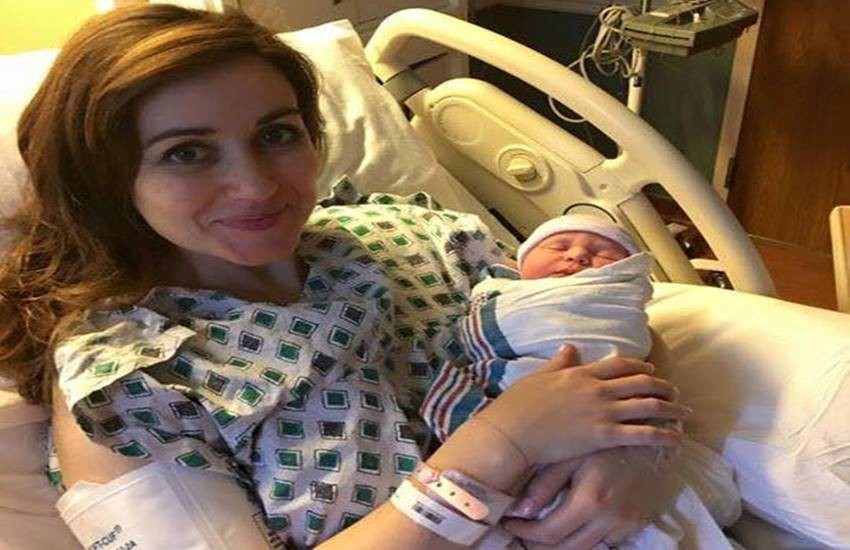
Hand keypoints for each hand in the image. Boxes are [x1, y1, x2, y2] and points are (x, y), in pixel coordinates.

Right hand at [477, 345, 687, 464]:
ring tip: (684, 414)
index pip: (619, 365)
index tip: (651, 371)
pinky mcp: (604, 436)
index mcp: (581, 374)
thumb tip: (568, 347)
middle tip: (674, 392)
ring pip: (648, 405)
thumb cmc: (518, 406)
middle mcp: (597, 389)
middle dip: (662, 386)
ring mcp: (602, 412)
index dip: (640, 367)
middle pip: (641, 382)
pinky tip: (676, 438)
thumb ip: (558, 363)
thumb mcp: (538, 378)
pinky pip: (643, 434)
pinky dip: (664, 435)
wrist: (512, 432)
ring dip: (671, 408)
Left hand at [503, 447, 682, 547]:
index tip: (510, 524)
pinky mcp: (638, 524)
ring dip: (561, 545)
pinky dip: (586, 538)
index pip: (549, 533)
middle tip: (520, 533)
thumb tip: (518, 510)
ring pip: (586, 549)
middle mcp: (610, 519)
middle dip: (538, 546)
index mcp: (591, 500)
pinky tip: (572, 525)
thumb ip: (545, 484)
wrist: (654, 433)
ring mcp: (627, 524)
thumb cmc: (606, 438)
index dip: (524, 533)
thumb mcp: (573, 455)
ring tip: (541, 532)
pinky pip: (606, 542)